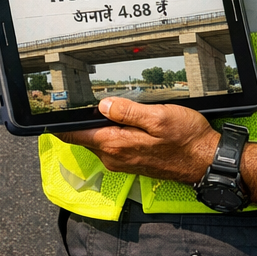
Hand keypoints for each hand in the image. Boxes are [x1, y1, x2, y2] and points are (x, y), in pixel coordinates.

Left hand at [56, 98, 219, 184]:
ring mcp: (123, 160)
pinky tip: (115, 116)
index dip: (59, 123)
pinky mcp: (133, 159)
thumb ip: (127, 112)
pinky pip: (111, 143)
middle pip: (84, 136)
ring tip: (93, 101)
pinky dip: (108, 130)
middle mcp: (115, 157)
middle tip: (70, 95)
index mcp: (116, 145)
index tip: (49, 108)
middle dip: (77, 119)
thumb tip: (102, 105)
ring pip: (98, 139)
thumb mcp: (158, 118)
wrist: (207, 161)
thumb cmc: (187, 139)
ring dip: (94, 123)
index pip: (76, 135)